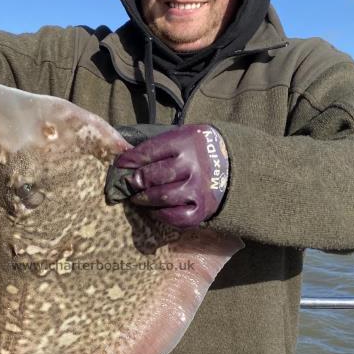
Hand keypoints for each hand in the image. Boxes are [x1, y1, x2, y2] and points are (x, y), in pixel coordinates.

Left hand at [113, 124, 228, 226]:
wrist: (233, 167)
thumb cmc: (197, 152)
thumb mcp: (183, 137)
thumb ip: (158, 145)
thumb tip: (125, 159)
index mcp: (187, 141)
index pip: (150, 151)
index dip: (130, 160)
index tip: (119, 166)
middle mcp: (193, 164)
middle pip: (153, 176)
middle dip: (135, 181)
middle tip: (129, 184)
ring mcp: (198, 188)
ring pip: (161, 197)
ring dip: (144, 199)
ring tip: (138, 198)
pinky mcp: (202, 209)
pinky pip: (174, 216)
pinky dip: (160, 214)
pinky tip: (155, 209)